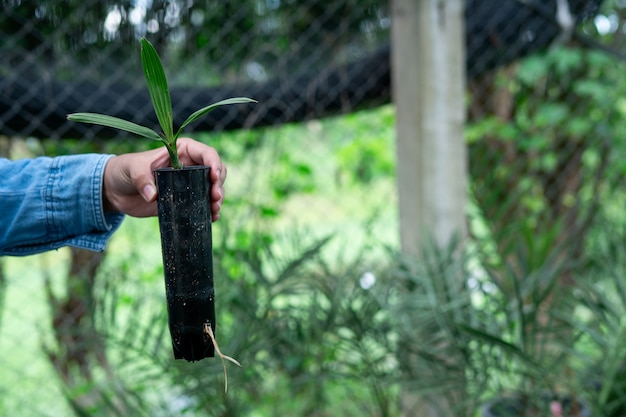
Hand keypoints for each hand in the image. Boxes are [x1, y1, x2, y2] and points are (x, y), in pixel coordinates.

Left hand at [102, 138, 226, 219]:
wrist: (117, 191)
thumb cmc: (126, 170)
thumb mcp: (133, 169)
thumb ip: (142, 179)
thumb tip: (153, 196)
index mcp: (182, 151)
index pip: (206, 153)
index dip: (215, 163)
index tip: (214, 177)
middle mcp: (190, 166)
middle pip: (216, 172)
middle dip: (219, 184)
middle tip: (215, 197)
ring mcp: (189, 185)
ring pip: (213, 189)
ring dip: (218, 199)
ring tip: (214, 209)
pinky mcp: (186, 201)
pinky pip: (203, 204)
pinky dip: (210, 211)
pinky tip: (212, 217)